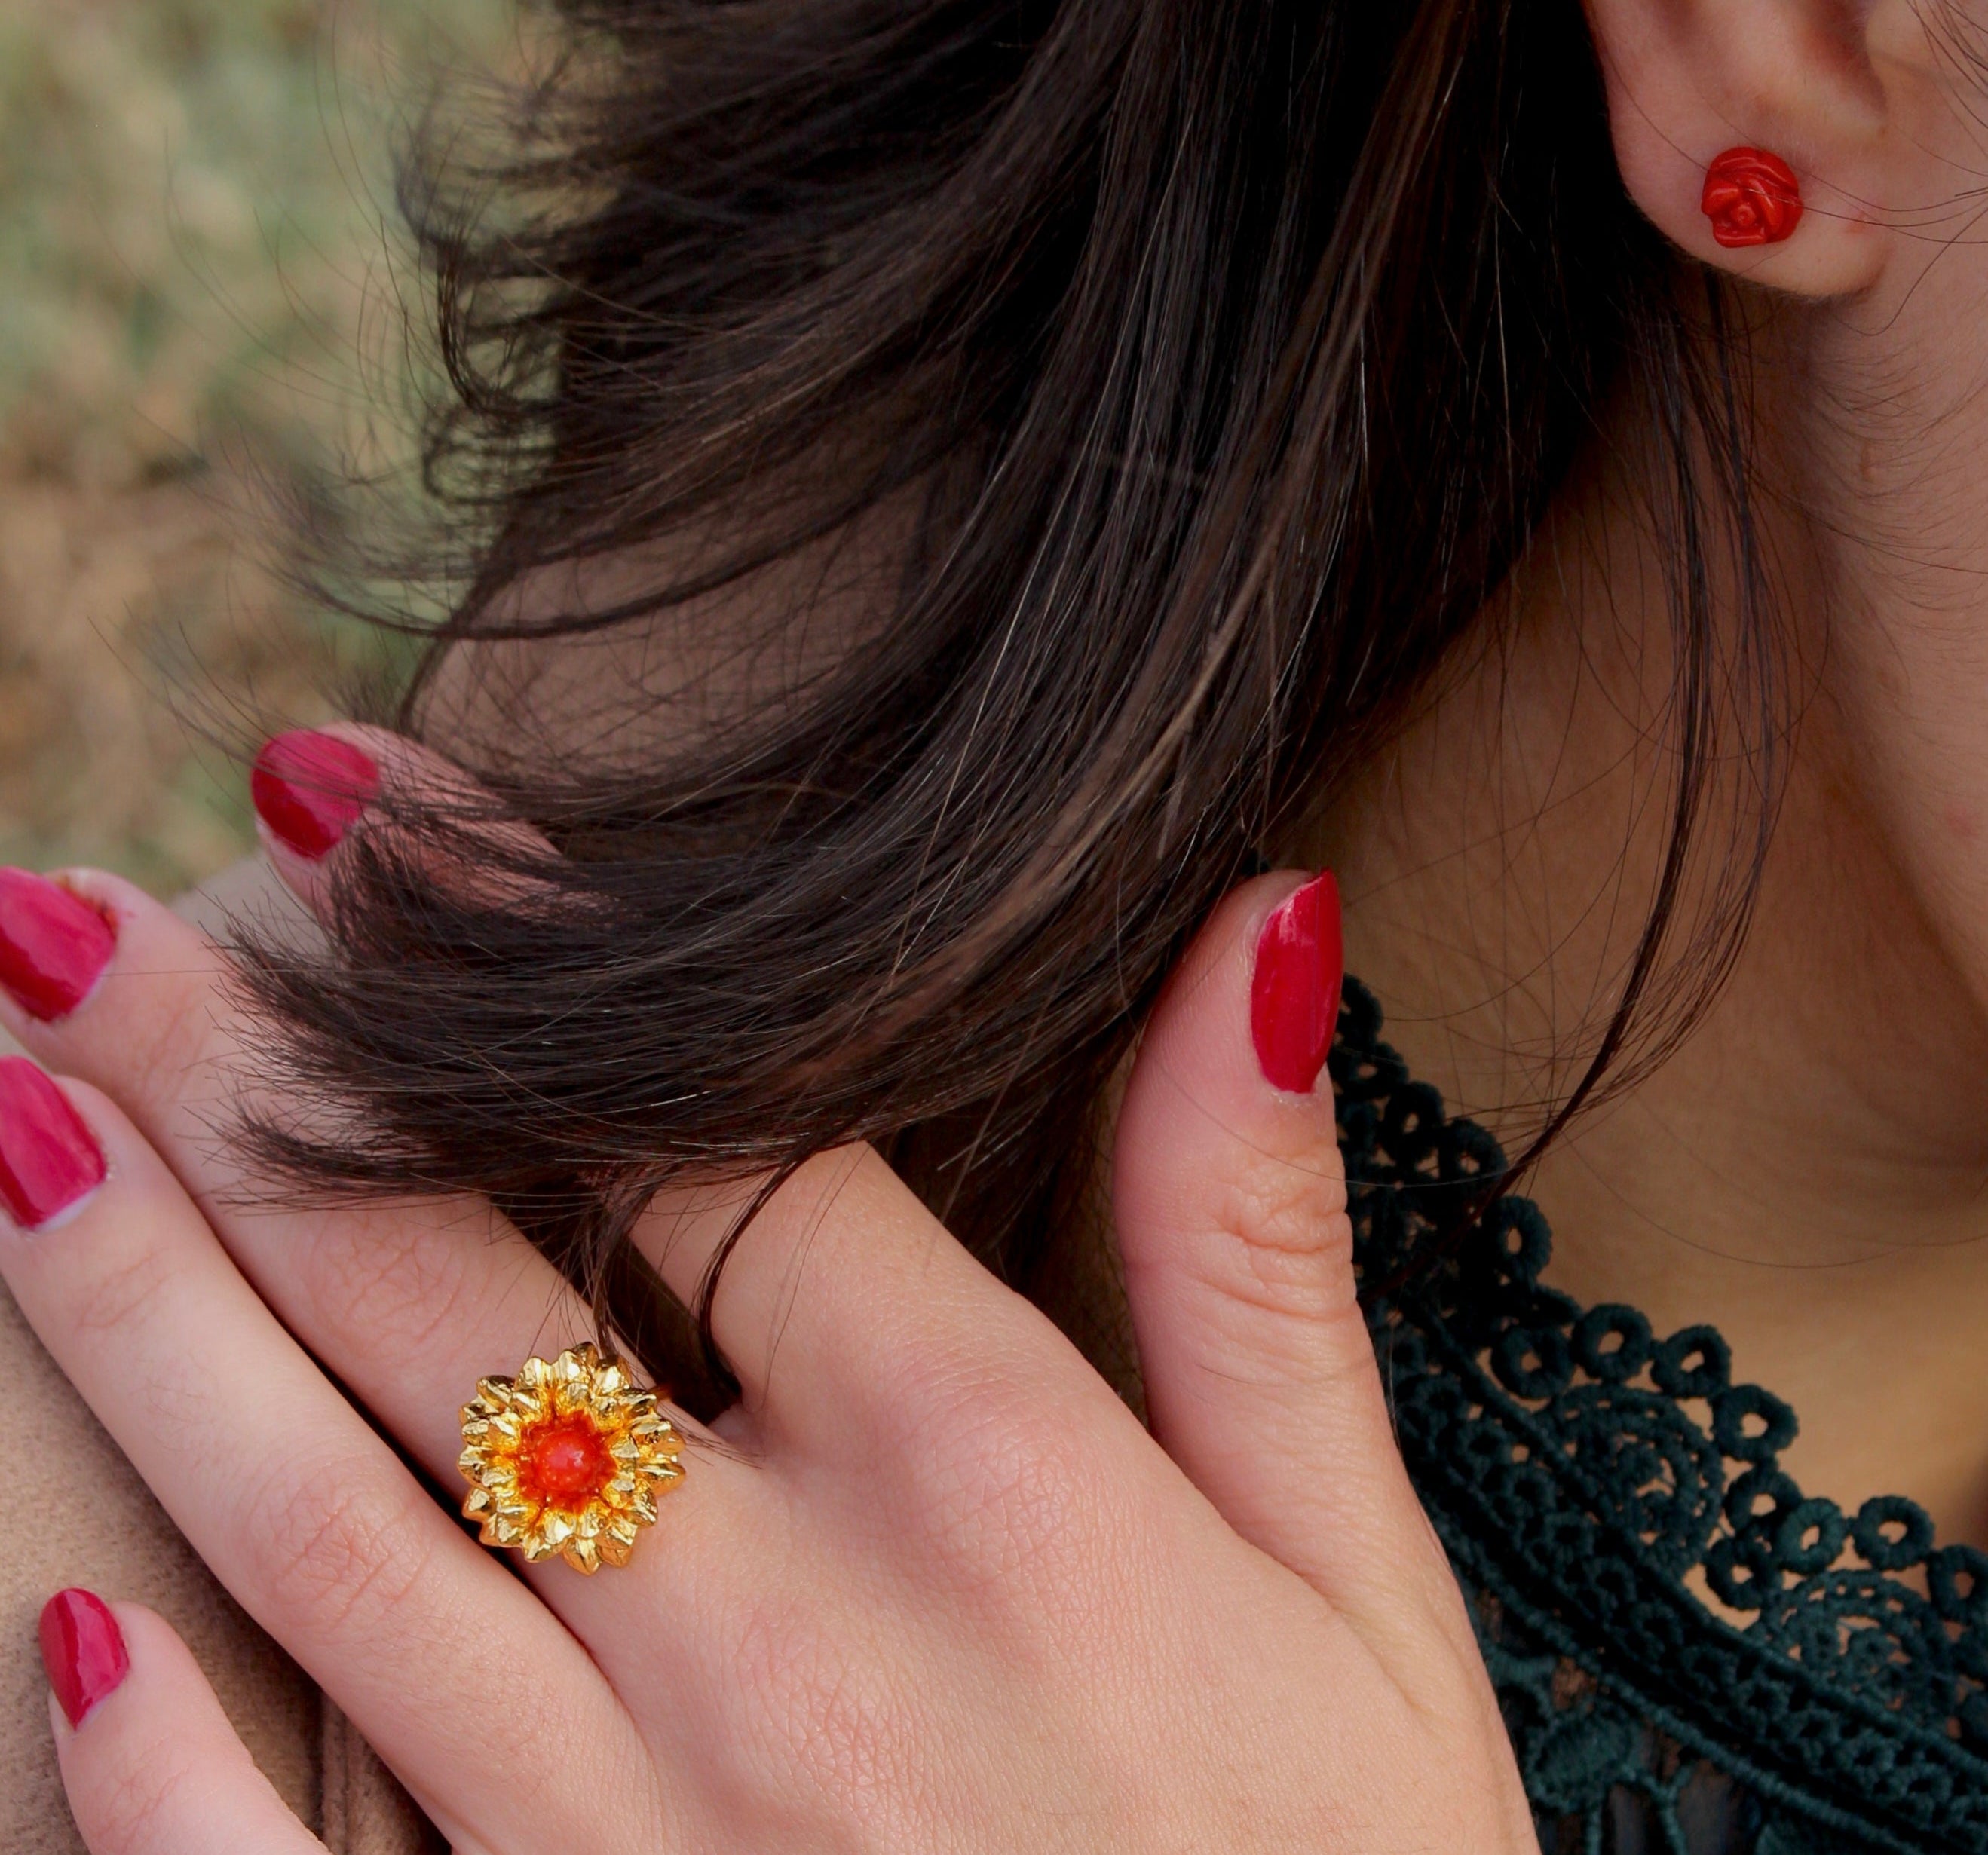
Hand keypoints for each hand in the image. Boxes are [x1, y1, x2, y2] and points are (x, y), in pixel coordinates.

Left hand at [0, 748, 1534, 1852]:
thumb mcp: (1350, 1569)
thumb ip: (1253, 1239)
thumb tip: (1260, 929)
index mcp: (994, 1477)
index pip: (705, 1122)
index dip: (525, 942)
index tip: (364, 800)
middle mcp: (789, 1632)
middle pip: (463, 1289)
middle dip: (254, 1081)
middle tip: (79, 918)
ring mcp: (647, 1848)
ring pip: (335, 1529)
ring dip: (150, 1311)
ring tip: (18, 1116)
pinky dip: (154, 1771)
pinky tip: (46, 1622)